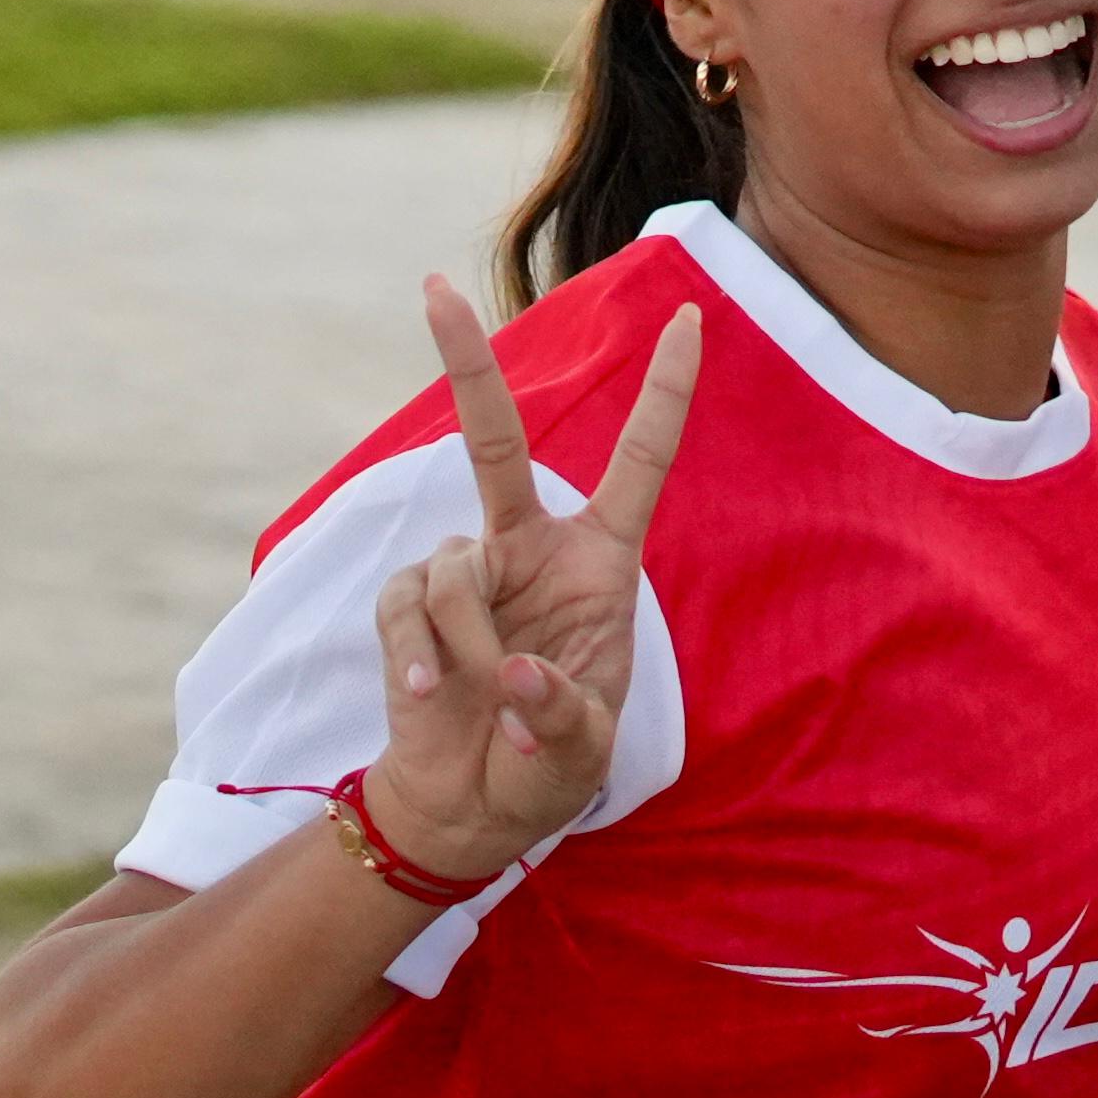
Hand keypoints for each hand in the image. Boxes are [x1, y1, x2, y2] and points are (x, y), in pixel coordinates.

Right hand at [365, 279, 701, 881]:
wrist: (469, 810)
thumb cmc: (545, 769)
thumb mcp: (580, 751)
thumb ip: (559, 716)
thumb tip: (512, 674)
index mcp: (601, 564)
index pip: (640, 462)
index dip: (665, 393)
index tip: (691, 318)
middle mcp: (532, 551)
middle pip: (496, 445)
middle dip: (464, 364)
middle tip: (430, 286)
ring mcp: (466, 574)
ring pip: (453, 569)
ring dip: (470, 643)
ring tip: (483, 699)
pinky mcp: (409, 607)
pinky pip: (406, 607)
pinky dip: (418, 657)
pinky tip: (430, 701)